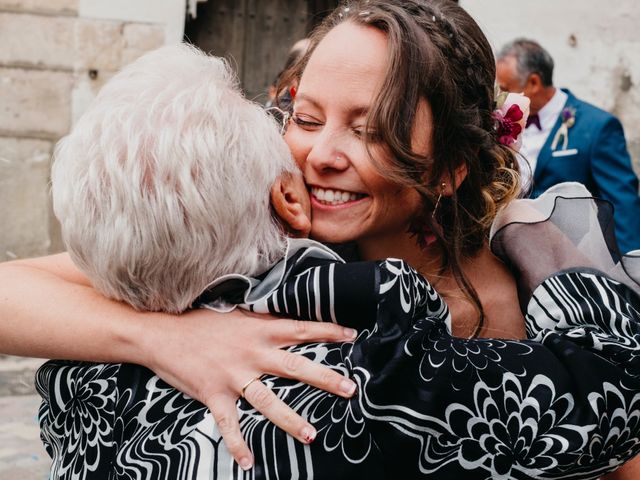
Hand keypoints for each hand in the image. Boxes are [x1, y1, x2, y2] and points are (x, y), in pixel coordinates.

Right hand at [141, 308, 357, 469]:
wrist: (161, 332)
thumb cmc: (200, 321)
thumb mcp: (236, 314)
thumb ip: (262, 321)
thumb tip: (286, 320)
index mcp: (258, 330)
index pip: (300, 329)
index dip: (328, 332)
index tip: (353, 336)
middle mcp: (251, 353)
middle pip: (295, 367)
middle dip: (324, 378)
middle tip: (350, 389)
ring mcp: (233, 375)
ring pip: (268, 400)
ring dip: (290, 419)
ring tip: (311, 435)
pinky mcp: (213, 394)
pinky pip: (228, 424)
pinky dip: (237, 444)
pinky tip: (248, 463)